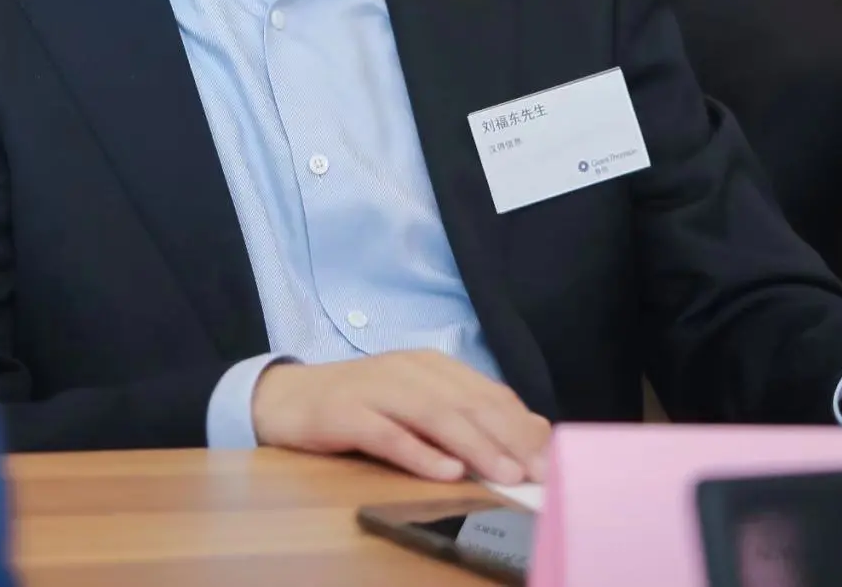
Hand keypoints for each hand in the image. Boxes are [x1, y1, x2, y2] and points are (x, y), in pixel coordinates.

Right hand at [252, 351, 550, 483]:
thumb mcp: (418, 404)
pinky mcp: (346, 412)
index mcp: (432, 366)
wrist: (288, 398)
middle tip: (540, 473)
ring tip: (505, 474)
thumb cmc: (362, 406)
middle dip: (509, 439)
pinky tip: (444, 471)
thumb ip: (468, 414)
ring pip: (434, 415)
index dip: (522, 427)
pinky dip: (418, 452)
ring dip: (474, 445)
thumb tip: (532, 432)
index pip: (487, 394)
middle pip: (467, 403)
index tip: (554, 460)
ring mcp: (376, 389)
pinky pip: (387, 433)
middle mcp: (408, 370)